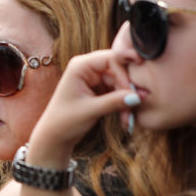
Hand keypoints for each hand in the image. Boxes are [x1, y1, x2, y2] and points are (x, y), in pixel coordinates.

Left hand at [28, 50, 137, 168]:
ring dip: (126, 102)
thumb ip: (115, 101)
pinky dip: (122, 105)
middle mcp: (87, 68)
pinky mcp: (98, 89)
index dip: (124, 75)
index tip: (132, 94)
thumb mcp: (91, 111)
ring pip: (120, 84)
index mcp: (80, 65)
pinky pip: (118, 92)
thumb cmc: (65, 121)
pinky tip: (124, 120)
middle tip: (133, 110)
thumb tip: (140, 96)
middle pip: (119, 71)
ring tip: (127, 121)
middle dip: (127, 91)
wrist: (55, 136)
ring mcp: (93, 78)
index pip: (112, 59)